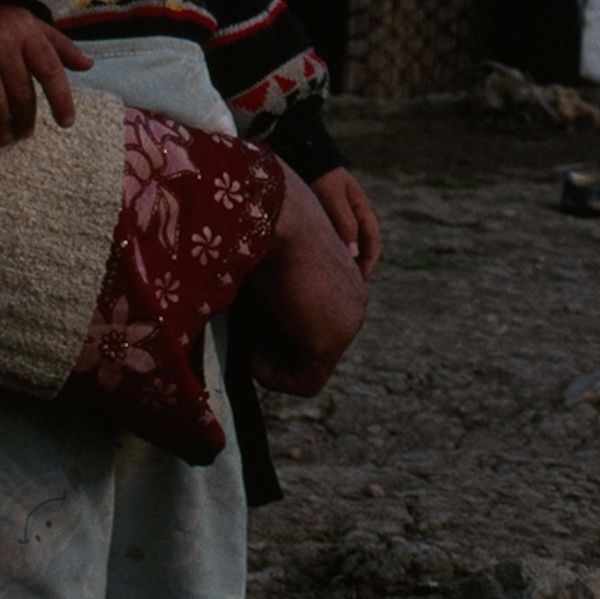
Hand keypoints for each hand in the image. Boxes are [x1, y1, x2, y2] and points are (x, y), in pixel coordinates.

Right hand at [0, 3, 90, 144]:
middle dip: (24, 118)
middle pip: (20, 91)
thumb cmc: (10, 22)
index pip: (50, 71)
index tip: (66, 122)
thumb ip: (63, 49)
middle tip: (24, 133)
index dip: (61, 99)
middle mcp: (3, 44)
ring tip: (5, 137)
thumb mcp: (39, 28)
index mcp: (29, 35)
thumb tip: (88, 65)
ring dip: (1, 124)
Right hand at [243, 165, 367, 394]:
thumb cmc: (262, 232)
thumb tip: (253, 331)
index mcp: (344, 285)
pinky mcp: (330, 340)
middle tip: (245, 335)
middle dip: (274, 351)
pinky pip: (304, 383)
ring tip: (245, 338)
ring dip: (270, 363)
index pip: (313, 331)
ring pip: (308, 371)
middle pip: (312, 353)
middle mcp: (354, 306)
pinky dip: (271, 375)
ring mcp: (348, 324)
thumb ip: (276, 300)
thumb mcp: (272, 270)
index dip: (276, 338)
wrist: (271, 215)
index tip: (249, 324)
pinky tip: (250, 350)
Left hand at [308, 167, 381, 279]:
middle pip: (361, 247)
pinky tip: (317, 263)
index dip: (369, 263)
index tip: (360, 280)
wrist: (304, 157)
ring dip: (343, 262)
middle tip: (346, 287)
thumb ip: (345, 223)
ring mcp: (339, 217)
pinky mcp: (325, 218)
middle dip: (357, 267)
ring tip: (332, 279)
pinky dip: (330, 253)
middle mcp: (354, 216)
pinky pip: (332, 240)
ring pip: (346, 245)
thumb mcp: (334, 198)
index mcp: (362, 210)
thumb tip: (354, 254)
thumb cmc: (320, 176)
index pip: (373, 242)